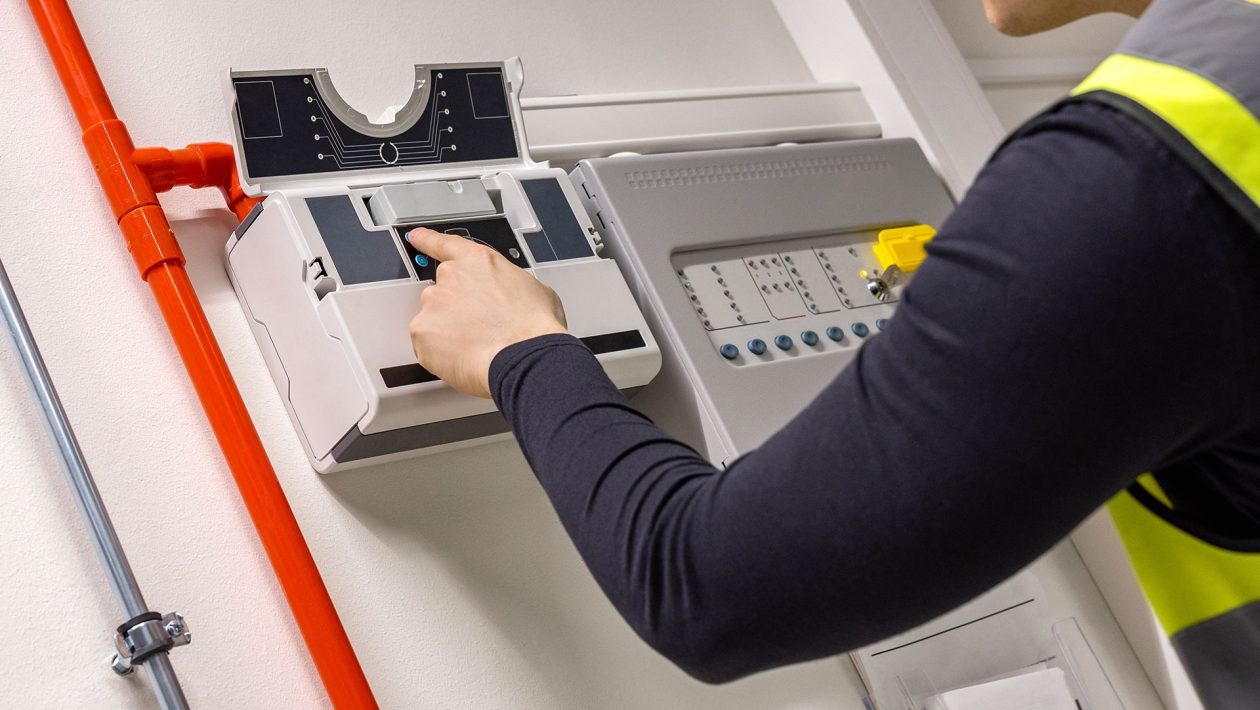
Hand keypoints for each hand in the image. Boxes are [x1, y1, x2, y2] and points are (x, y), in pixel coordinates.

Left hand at [407, 228, 567, 397]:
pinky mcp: (422, 331)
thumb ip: (513, 285)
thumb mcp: (536, 291)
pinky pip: (426, 345)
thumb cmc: (534, 328)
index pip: (444, 244)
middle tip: (478, 327)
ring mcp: (433, 303)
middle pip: (442, 291)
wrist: (524, 358)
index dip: (427, 240)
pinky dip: (440, 354)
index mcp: (478, 262)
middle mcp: (451, 277)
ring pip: (433, 319)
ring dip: (448, 332)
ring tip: (476, 346)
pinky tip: (464, 357)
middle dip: (455, 309)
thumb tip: (515, 296)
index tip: (416, 237)